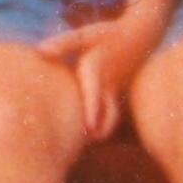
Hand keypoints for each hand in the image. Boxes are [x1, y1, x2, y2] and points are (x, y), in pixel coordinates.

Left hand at [37, 11, 154, 141]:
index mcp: (96, 70)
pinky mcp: (119, 94)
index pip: (92, 92)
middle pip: (105, 114)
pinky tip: (91, 135)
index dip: (91, 110)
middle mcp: (108, 84)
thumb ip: (63, 44)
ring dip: (101, 131)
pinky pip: (112, 114)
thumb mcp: (86, 35)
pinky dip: (103, 124)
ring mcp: (116, 91)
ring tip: (85, 144)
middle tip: (80, 147)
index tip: (87, 127)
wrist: (142, 34)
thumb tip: (40, 51)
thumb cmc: (108, 34)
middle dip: (96, 131)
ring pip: (111, 117)